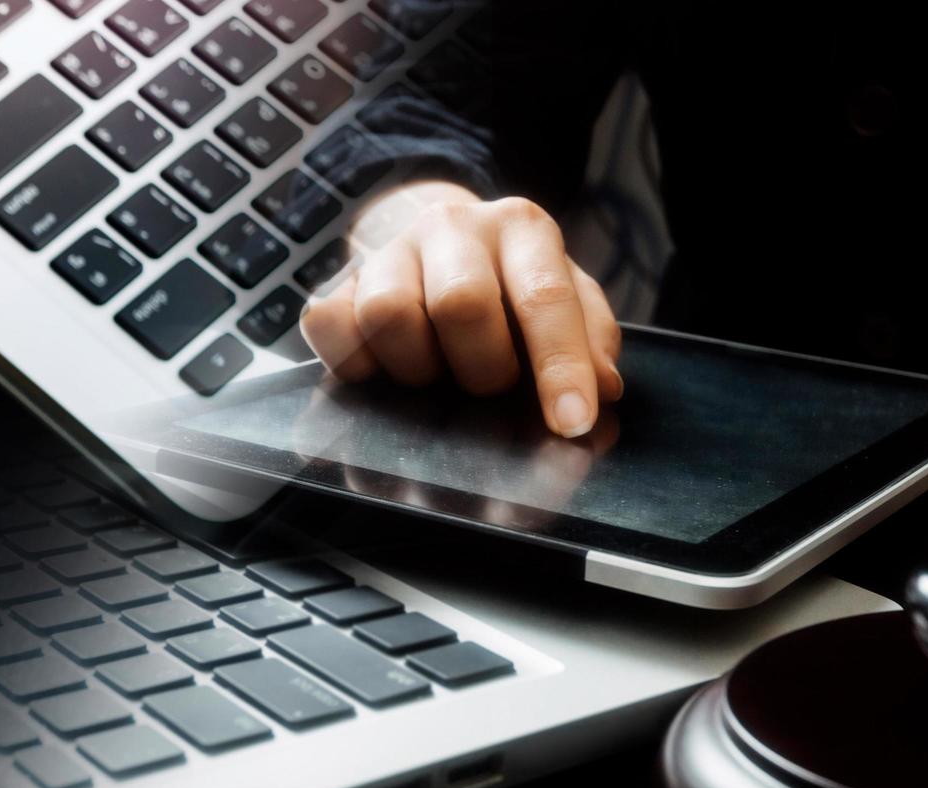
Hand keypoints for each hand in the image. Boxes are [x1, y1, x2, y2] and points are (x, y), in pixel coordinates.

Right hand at [298, 180, 624, 436]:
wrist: (440, 239)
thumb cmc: (512, 284)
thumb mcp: (565, 298)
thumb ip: (590, 340)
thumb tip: (599, 391)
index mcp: (521, 228)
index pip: (544, 297)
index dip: (560, 366)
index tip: (571, 422)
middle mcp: (452, 226)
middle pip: (459, 302)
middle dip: (482, 367)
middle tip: (489, 385)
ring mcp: (388, 250)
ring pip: (387, 314)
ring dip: (418, 368)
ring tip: (436, 373)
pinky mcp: (337, 281)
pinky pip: (327, 326)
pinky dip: (354, 363)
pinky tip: (383, 369)